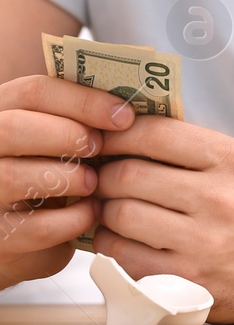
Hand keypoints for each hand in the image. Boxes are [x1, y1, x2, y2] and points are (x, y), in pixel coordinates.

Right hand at [0, 76, 130, 289]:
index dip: (83, 100)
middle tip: (99, 148)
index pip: (32, 91)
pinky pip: (35, 226)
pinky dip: (73, 219)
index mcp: (0, 114)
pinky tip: (91, 212)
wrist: (26, 233)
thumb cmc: (51, 173)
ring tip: (93, 181)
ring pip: (15, 176)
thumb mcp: (57, 139)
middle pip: (13, 128)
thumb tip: (129, 109)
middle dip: (68, 135)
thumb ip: (79, 119)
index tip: (124, 115)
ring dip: (70, 177)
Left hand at [94, 117, 233, 322]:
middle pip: (129, 176)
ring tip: (110, 206)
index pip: (157, 135)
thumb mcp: (230, 163)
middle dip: (104, 176)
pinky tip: (118, 235)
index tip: (105, 141)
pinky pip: (121, 253)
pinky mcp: (183, 274)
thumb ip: (185, 145)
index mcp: (230, 160)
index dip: (118, 136)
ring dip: (104, 210)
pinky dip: (109, 242)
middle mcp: (218, 198)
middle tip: (101, 179)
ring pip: (121, 215)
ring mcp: (201, 240)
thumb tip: (120, 129)